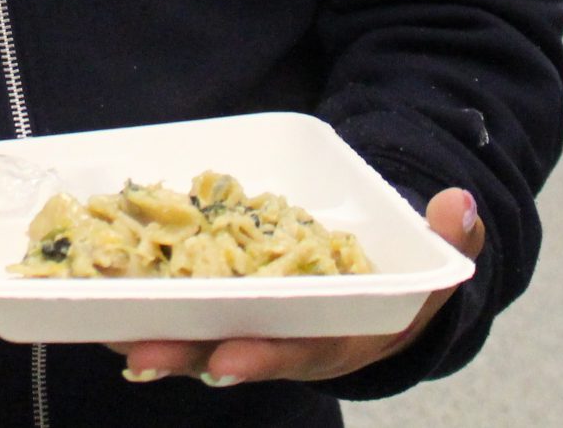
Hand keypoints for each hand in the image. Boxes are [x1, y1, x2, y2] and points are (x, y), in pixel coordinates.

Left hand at [108, 189, 481, 388]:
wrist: (383, 284)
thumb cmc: (407, 275)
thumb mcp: (438, 262)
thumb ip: (452, 238)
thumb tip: (458, 205)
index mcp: (342, 338)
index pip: (300, 350)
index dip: (264, 356)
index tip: (228, 357)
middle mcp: (290, 342)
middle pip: (232, 354)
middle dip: (187, 357)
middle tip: (142, 354)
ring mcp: (254, 326)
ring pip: (198, 340)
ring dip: (154, 340)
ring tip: (108, 336)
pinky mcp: (227, 307)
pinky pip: (183, 313)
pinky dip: (146, 313)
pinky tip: (104, 312)